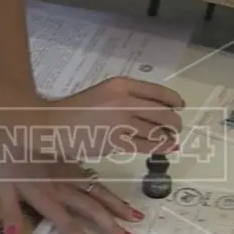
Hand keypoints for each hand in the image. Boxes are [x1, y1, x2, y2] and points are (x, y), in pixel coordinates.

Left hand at [0, 158, 141, 233]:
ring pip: (100, 193)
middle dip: (112, 226)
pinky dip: (111, 191)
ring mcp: (73, 174)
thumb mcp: (3, 187)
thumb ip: (10, 214)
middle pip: (92, 210)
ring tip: (137, 219)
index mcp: (46, 197)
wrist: (20, 124)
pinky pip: (97, 179)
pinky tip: (122, 199)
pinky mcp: (76, 163)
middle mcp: (64, 188)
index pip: (69, 224)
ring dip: (119, 207)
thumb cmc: (9, 157)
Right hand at [43, 77, 183, 159]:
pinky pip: (146, 146)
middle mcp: (124, 100)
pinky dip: (159, 147)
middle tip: (176, 126)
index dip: (173, 99)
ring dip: (168, 136)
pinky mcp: (116, 142)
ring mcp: (121, 122)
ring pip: (156, 130)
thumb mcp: (103, 94)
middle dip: (174, 121)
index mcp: (121, 84)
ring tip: (171, 139)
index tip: (180, 105)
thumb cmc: (76, 110)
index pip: (157, 91)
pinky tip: (165, 148)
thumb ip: (126, 98)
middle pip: (162, 111)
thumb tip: (154, 111)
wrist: (52, 124)